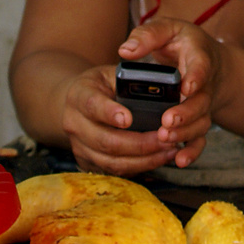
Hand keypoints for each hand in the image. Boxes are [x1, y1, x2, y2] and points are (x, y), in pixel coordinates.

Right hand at [56, 62, 182, 175]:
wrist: (77, 103)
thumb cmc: (101, 85)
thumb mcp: (111, 73)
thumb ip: (131, 81)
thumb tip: (161, 92)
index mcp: (79, 95)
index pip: (92, 105)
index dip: (110, 113)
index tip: (129, 118)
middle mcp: (75, 123)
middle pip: (106, 141)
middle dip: (140, 144)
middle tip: (165, 138)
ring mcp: (79, 146)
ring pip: (111, 161)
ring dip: (143, 160)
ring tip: (168, 151)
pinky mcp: (87, 162)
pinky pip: (114, 170)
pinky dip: (139, 167)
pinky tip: (157, 159)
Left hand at [119, 17, 223, 168]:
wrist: (208, 60)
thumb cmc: (181, 42)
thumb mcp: (167, 29)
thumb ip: (147, 35)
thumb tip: (125, 50)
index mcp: (197, 56)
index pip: (200, 66)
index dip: (195, 77)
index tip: (186, 87)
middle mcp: (205, 83)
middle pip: (201, 101)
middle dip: (185, 113)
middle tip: (166, 121)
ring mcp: (203, 104)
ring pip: (200, 123)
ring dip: (184, 133)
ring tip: (164, 138)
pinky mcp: (199, 120)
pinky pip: (200, 139)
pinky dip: (192, 151)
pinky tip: (179, 161)